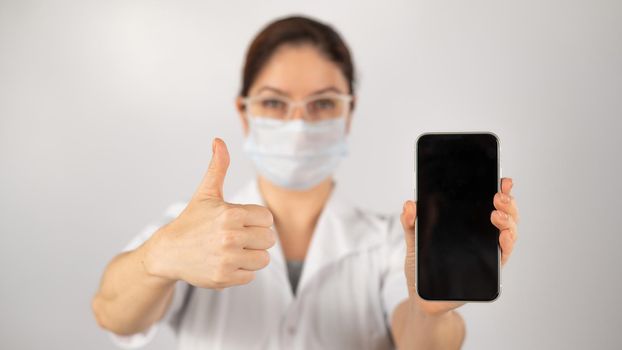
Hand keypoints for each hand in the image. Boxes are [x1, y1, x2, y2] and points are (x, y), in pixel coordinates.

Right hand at [142, 138, 275, 289]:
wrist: (167, 253)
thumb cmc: (191, 221)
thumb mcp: (205, 193)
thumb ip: (218, 167)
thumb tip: (218, 140)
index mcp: (231, 214)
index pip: (267, 219)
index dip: (256, 221)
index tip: (240, 222)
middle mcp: (230, 237)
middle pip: (269, 240)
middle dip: (256, 239)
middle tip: (236, 238)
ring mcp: (227, 259)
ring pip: (263, 259)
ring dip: (252, 256)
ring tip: (233, 251)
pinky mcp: (224, 278)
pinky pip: (251, 275)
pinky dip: (242, 271)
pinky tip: (226, 263)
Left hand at [400, 177, 518, 314]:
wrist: (421, 295)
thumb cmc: (421, 265)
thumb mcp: (413, 240)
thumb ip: (410, 222)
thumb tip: (410, 204)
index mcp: (467, 223)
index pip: (488, 202)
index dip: (500, 190)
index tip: (503, 180)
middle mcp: (482, 235)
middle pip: (504, 214)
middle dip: (507, 202)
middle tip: (498, 196)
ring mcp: (487, 252)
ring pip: (509, 232)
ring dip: (508, 221)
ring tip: (497, 214)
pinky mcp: (489, 270)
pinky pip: (504, 255)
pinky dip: (507, 243)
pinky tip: (504, 236)